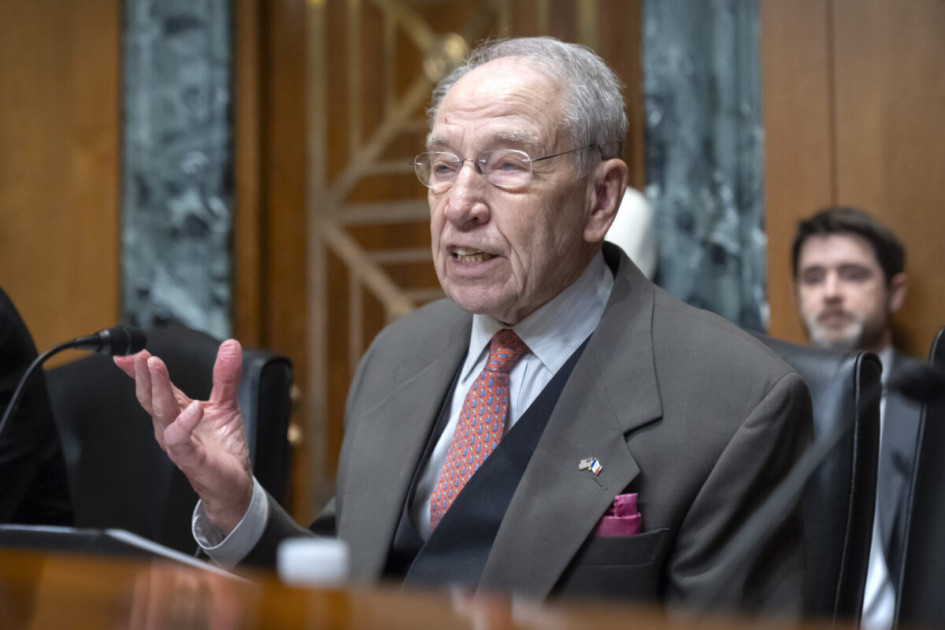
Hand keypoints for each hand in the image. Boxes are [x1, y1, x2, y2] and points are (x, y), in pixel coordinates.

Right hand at [114, 340, 252, 533]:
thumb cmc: (223, 446)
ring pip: (162, 415)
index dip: (140, 370)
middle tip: (142, 354)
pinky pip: (182, 441)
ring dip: (158, 390)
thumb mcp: (227, 404)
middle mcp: (171, 427)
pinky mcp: (193, 460)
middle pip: (151, 398)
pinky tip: (193, 409)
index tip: (128, 352)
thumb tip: (231, 344)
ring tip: (157, 366)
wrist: (234, 484)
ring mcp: (179, 444)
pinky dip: (184, 424)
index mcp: (176, 412)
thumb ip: (226, 376)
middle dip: (145, 375)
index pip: (154, 388)